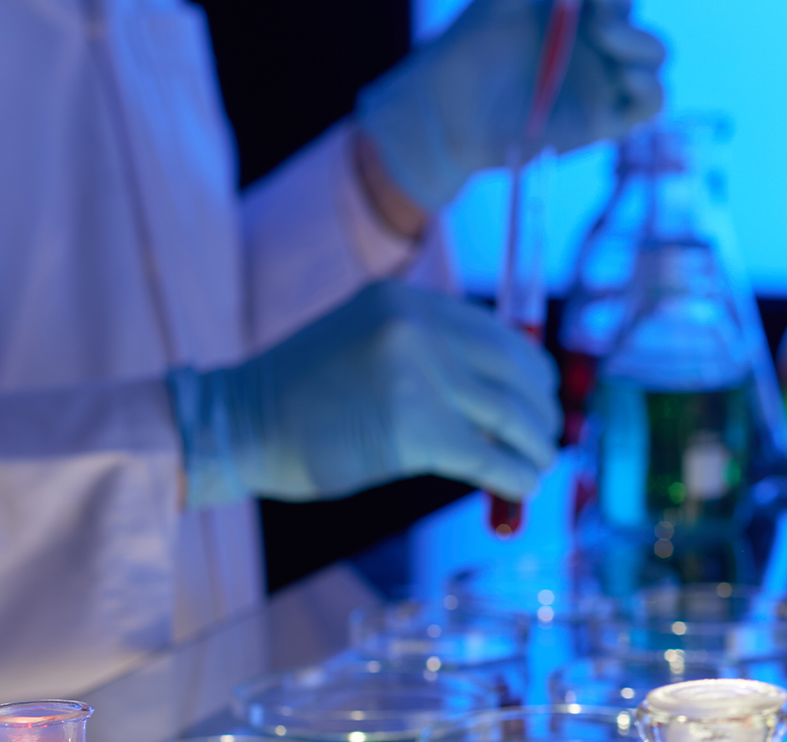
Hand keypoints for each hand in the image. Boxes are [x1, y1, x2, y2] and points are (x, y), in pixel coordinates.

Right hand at [169, 281, 560, 505]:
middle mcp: (420, 327)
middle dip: (541, 405)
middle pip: (515, 367)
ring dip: (536, 442)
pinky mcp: (415, 429)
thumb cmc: (302, 396)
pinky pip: (489, 455)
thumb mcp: (369, 344)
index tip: (542, 390)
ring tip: (542, 463)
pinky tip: (523, 485)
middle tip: (550, 431)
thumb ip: (429, 352)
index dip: (529, 365)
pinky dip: (516, 473)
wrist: (237, 423)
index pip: (496, 331)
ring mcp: (419, 375)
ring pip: (510, 413)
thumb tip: (504, 388)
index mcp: (409, 302)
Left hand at [355, 0, 666, 210]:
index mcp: (571, 3)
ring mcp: (605, 77)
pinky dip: (651, 88)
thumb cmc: (466, 55)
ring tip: (605, 33)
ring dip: (637, 38)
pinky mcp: (607, 118)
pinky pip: (652, 103)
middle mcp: (595, 38)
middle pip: (628, 6)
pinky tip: (627, 77)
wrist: (446, 115)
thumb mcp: (497, 1)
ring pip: (653, 52)